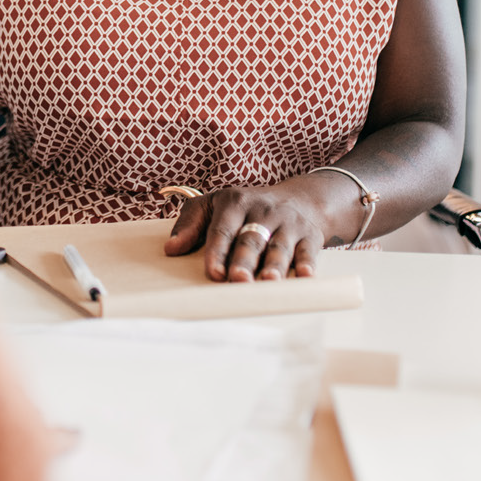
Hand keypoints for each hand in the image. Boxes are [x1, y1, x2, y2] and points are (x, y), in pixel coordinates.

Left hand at [163, 181, 326, 281]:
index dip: (217, 251)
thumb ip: (190, 224)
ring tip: (268, 282)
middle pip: (251, 239)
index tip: (213, 273)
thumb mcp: (214, 205)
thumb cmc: (246, 208)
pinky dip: (308, 265)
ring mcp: (287, 223)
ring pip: (279, 247)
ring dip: (275, 266)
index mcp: (234, 203)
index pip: (222, 229)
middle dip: (244, 260)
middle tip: (238, 279)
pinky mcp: (309, 236)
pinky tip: (305, 277)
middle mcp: (262, 211)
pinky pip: (309, 251)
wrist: (300, 198)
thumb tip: (170, 249)